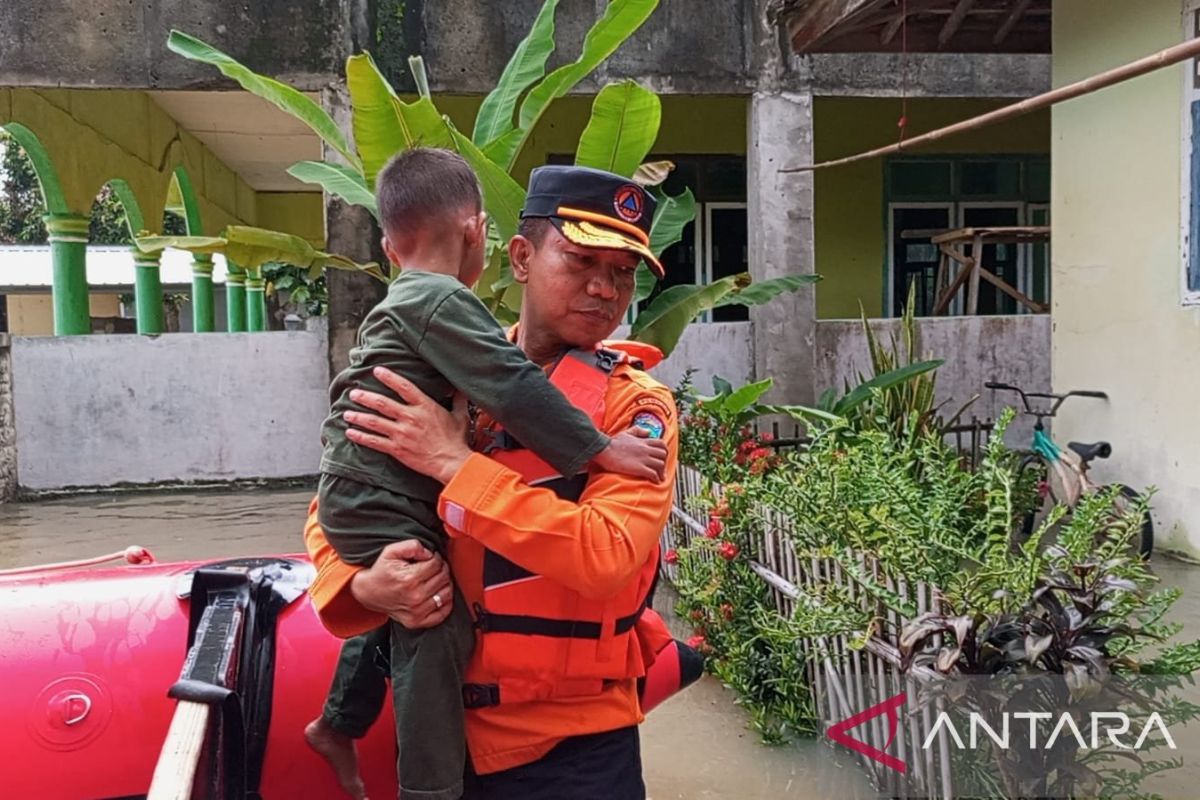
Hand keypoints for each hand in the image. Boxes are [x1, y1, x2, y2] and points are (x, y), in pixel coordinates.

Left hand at [344, 367, 471, 483]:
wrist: (451, 462)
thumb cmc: (456, 440)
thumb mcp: (460, 416)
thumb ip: (458, 400)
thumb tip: (460, 388)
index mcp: (425, 407)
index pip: (404, 387)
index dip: (389, 377)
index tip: (376, 371)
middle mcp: (410, 417)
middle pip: (382, 403)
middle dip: (365, 397)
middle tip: (353, 393)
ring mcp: (402, 434)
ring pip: (374, 422)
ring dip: (358, 416)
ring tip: (346, 413)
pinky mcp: (397, 449)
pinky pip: (375, 442)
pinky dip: (361, 437)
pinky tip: (350, 433)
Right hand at [349, 540, 453, 628]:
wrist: (368, 592)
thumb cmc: (381, 571)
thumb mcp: (391, 551)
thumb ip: (412, 546)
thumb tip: (429, 553)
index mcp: (409, 578)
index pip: (437, 564)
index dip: (436, 557)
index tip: (430, 558)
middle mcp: (415, 597)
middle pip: (443, 577)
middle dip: (441, 568)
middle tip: (433, 567)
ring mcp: (416, 612)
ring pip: (446, 593)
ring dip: (445, 583)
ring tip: (435, 579)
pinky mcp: (416, 622)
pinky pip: (442, 613)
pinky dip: (445, 603)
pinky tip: (437, 594)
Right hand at [592, 427, 667, 482]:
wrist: (604, 450)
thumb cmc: (612, 443)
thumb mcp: (626, 433)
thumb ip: (638, 430)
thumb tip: (648, 432)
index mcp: (643, 441)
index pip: (661, 444)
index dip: (664, 451)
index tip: (662, 457)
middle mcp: (646, 449)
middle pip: (663, 455)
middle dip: (664, 462)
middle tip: (661, 469)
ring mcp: (643, 459)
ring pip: (660, 465)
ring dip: (661, 472)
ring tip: (659, 477)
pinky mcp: (639, 468)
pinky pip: (653, 474)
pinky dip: (656, 478)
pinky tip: (654, 481)